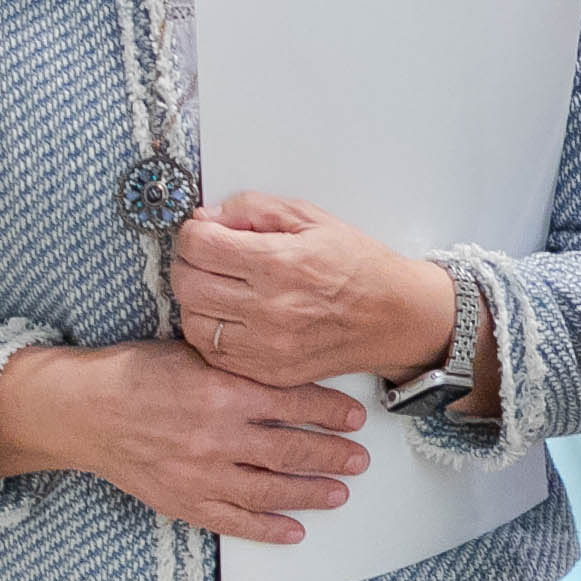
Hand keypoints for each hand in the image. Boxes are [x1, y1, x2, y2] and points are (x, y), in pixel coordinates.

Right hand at [0, 337, 369, 544]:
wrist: (83, 411)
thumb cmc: (135, 374)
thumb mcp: (191, 352)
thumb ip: (237, 362)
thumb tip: (287, 359)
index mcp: (222, 391)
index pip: (293, 400)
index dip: (331, 410)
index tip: (356, 416)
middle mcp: (218, 435)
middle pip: (292, 449)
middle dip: (333, 454)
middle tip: (360, 458)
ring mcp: (202, 474)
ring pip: (272, 490)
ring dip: (312, 492)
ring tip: (340, 492)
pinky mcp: (184, 502)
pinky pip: (235, 522)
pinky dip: (268, 529)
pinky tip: (295, 531)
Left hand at [174, 194, 483, 404]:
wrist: (394, 316)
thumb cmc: (357, 264)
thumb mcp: (311, 218)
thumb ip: (254, 208)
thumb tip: (208, 217)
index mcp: (279, 263)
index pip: (198, 245)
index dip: (193, 232)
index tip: (205, 231)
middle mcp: (269, 308)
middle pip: (186, 284)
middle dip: (188, 263)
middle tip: (208, 257)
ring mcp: (267, 346)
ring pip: (192, 323)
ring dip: (196, 301)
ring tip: (219, 289)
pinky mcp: (269, 371)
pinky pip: (213, 354)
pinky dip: (212, 333)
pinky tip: (230, 317)